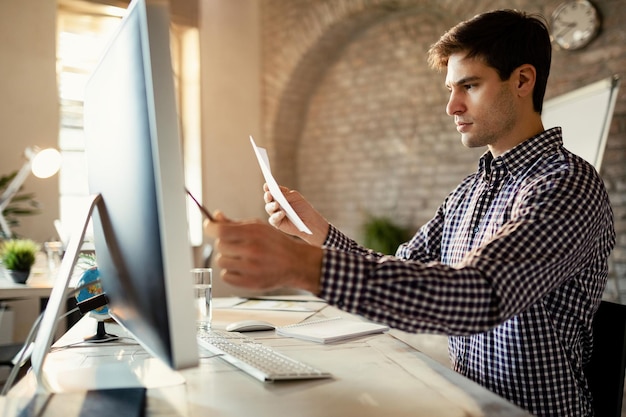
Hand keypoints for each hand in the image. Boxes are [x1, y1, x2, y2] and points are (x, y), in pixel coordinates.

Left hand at [206, 214, 322, 292]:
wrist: (295, 263)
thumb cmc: (275, 243)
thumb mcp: (258, 227)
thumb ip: (234, 223)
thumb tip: (214, 217)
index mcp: (253, 232)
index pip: (220, 230)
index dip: (210, 227)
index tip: (209, 226)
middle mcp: (252, 250)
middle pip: (219, 246)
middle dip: (224, 244)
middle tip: (234, 245)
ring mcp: (251, 268)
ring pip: (221, 261)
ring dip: (227, 258)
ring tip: (240, 257)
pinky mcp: (250, 283)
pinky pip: (225, 276)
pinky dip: (230, 272)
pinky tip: (242, 268)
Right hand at [263, 184, 329, 245]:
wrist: (310, 221)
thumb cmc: (303, 207)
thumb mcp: (296, 197)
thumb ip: (286, 194)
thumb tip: (277, 193)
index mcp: (279, 196)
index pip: (272, 190)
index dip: (268, 187)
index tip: (266, 185)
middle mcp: (275, 204)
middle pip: (268, 199)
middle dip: (268, 196)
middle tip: (269, 194)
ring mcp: (275, 213)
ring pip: (269, 208)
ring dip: (272, 206)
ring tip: (277, 204)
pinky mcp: (277, 223)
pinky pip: (273, 219)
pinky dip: (277, 216)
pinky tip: (282, 213)